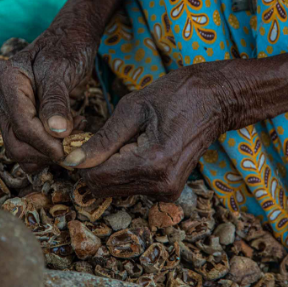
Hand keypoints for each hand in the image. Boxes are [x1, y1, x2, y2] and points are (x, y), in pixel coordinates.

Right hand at [0, 23, 97, 169]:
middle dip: (45, 152)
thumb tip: (57, 132)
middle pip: (15, 143)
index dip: (46, 143)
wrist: (69, 40)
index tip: (69, 150)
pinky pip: (28, 145)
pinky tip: (69, 132)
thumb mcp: (62, 71)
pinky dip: (48, 148)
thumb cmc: (67, 49)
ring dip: (48, 152)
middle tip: (73, 147)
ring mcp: (6, 109)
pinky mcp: (16, 119)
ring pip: (20, 149)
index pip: (22, 125)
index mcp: (5, 80)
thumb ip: (57, 102)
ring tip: (75, 133)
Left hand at [64, 64, 232, 200]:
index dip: (82, 160)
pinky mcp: (169, 191)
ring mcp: (167, 191)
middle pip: (104, 187)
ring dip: (111, 167)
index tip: (83, 140)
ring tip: (128, 139)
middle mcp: (160, 185)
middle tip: (106, 136)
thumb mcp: (132, 108)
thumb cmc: (176, 95)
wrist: (216, 100)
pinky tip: (138, 148)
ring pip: (115, 189)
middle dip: (96, 165)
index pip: (96, 177)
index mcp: (152, 163)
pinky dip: (125, 170)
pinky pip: (131, 186)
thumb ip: (102, 140)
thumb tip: (71, 162)